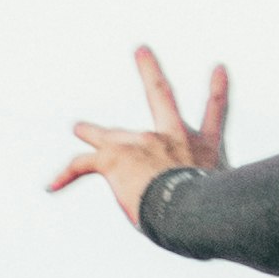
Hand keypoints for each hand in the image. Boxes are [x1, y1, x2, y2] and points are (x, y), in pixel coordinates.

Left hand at [48, 46, 229, 224]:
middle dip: (149, 71)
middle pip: (160, 94)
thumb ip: (221, 201)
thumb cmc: (214, 213)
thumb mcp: (227, 201)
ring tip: (79, 127)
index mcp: (205, 149)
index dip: (217, 90)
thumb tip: (226, 228)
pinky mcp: (115, 157)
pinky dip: (65, 174)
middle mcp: (174, 137)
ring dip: (92, 132)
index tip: (218, 68)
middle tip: (141, 50)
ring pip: (109, 135)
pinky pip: (82, 163)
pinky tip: (51, 185)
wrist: (191, 210)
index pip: (215, 112)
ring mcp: (143, 143)